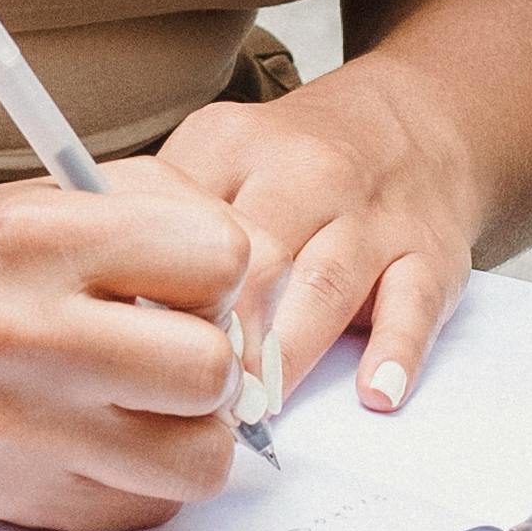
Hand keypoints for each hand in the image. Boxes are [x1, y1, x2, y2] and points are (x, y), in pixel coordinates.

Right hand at [0, 176, 247, 530]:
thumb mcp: (65, 195)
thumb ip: (178, 216)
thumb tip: (269, 296)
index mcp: (38, 238)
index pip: (220, 258)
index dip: (220, 270)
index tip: (187, 280)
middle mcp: (22, 336)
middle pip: (211, 371)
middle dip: (213, 360)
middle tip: (177, 350)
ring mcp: (18, 432)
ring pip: (198, 462)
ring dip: (194, 433)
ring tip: (152, 403)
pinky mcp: (20, 502)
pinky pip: (149, 509)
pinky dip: (145, 478)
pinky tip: (103, 437)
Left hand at [151, 76, 484, 414]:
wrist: (417, 116)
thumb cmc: (298, 158)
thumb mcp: (220, 150)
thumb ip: (162, 214)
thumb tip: (101, 303)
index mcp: (237, 146)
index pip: (185, 223)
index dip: (158, 296)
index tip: (133, 355)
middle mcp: (308, 175)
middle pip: (254, 259)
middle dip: (221, 337)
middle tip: (189, 404)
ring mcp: (373, 217)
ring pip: (324, 286)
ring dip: (288, 355)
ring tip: (256, 414)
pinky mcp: (430, 254)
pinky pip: (414, 305)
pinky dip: (396, 351)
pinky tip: (374, 392)